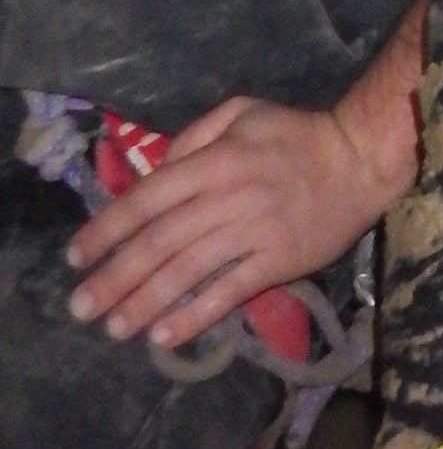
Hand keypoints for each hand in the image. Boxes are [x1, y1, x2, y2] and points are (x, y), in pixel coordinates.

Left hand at [65, 94, 395, 347]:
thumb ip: (194, 135)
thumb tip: (156, 172)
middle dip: (115, 277)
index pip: (148, 198)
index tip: (77, 256)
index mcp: (215, 160)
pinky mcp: (279, 260)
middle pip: (160, 242)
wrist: (359, 160)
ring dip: (145, 302)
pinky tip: (164, 335)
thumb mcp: (243, 112)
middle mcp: (228, 197)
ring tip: (114, 327)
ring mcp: (254, 231)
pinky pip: (229, 292)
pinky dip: (194, 315)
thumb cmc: (296, 135)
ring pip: (188, 271)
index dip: (108, 229)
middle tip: (81, 306)